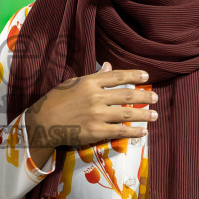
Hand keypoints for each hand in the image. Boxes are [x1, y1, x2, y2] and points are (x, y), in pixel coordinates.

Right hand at [23, 63, 154, 169]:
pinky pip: (120, 131)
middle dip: (143, 96)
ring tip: (155, 115)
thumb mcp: (72, 83)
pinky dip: (134, 131)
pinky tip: (143, 131)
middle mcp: (96, 97)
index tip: (146, 76)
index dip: (133, 75)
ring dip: (144, 114)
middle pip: (126, 95)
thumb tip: (108, 67)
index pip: (117, 76)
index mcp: (89, 82)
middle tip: (155, 98)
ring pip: (127, 113)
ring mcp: (97, 115)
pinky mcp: (96, 131)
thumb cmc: (56, 101)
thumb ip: (93, 77)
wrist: (43, 123)